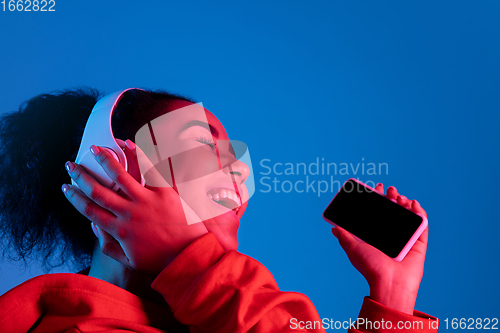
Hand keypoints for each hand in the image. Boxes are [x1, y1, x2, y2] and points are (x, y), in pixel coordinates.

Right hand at [62, 140, 208, 274]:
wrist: (190, 254)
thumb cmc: (161, 259)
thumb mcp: (130, 261)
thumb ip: (109, 246)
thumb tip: (94, 229)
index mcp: (120, 231)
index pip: (90, 210)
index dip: (75, 198)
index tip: (66, 187)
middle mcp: (129, 213)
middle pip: (99, 191)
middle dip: (82, 176)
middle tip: (71, 165)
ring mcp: (146, 201)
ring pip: (120, 176)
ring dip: (105, 161)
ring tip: (94, 149)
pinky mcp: (164, 192)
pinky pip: (150, 170)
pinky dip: (138, 156)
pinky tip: (128, 144)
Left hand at [331, 183, 427, 314]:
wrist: (388, 283)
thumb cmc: (370, 268)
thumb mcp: (353, 249)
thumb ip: (344, 237)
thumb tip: (334, 227)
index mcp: (377, 235)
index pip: (377, 213)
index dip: (378, 199)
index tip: (376, 188)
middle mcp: (391, 235)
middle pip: (393, 211)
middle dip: (392, 197)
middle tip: (389, 190)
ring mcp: (406, 238)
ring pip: (407, 215)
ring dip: (405, 202)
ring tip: (399, 197)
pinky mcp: (419, 243)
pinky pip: (422, 225)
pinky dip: (420, 212)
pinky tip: (413, 203)